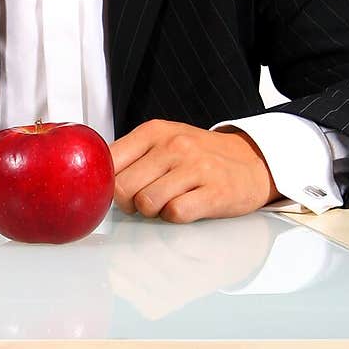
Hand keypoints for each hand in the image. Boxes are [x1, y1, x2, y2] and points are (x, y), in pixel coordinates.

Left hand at [110, 120, 280, 223]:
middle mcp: (174, 146)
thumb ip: (131, 156)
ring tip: (167, 203)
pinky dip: (175, 217)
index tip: (119, 190)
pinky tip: (186, 207)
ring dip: (152, 211)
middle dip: (128, 202)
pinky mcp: (214, 192)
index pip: (109, 161)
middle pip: (123, 187)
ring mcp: (196, 168)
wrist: (252, 161)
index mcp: (154, 131)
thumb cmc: (200, 156)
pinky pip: (176, 214)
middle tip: (144, 200)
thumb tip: (96, 180)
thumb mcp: (164, 141)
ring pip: (147, 203)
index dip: (108, 183)